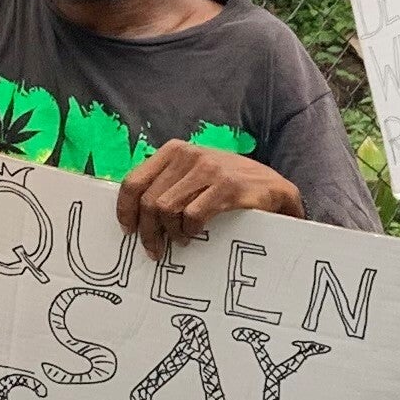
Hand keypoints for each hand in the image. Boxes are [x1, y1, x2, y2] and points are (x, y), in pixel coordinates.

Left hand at [115, 141, 298, 255]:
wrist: (274, 188)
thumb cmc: (228, 185)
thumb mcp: (194, 174)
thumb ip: (168, 183)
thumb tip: (135, 212)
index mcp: (175, 150)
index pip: (134, 181)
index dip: (125, 210)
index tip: (128, 230)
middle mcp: (190, 155)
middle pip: (149, 201)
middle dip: (148, 231)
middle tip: (154, 249)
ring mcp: (209, 170)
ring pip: (166, 209)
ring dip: (168, 233)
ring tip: (177, 242)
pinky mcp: (228, 187)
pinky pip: (193, 215)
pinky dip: (189, 231)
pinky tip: (194, 235)